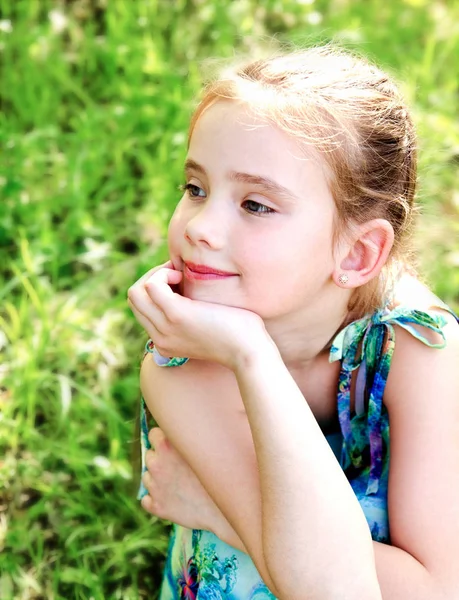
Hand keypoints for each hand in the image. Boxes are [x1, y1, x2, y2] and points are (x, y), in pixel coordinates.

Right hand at [127, 262, 272, 370]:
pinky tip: (183, 275)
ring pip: (136, 292)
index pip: (142, 309)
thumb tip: (184, 288)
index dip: (157, 289)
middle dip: (153, 278)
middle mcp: (160, 338)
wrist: (250, 351)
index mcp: (165, 342)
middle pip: (134, 299)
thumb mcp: (207, 327)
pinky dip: (163, 273)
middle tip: (179, 275)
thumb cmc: (238, 335)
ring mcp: (166, 327)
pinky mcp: (176, 314)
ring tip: (181, 275)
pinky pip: (152, 285)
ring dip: (157, 274)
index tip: (180, 282)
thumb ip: (192, 315)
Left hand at [141, 428, 223, 533]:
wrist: (224, 508)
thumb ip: (186, 439)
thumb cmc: (219, 475)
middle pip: (150, 455)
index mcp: (167, 447)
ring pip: (148, 477)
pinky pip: (147, 499)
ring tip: (179, 483)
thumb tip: (181, 433)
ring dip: (158, 479)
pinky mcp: (156, 506)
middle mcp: (156, 464)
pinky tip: (173, 498)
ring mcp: (154, 487)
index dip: (162, 439)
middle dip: (160, 459)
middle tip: (179, 467)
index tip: (172, 445)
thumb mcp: (203, 449)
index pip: (153, 434)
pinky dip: (156, 498)